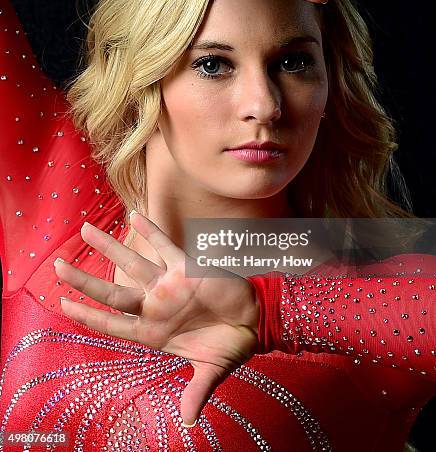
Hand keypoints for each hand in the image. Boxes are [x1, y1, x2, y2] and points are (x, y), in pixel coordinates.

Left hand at [53, 211, 259, 425]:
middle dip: (84, 281)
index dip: (87, 316)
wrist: (254, 321)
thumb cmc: (230, 345)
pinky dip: (150, 232)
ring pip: (132, 263)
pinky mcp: (187, 269)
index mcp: (153, 332)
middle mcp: (154, 306)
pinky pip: (165, 246)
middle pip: (112, 292)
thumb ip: (196, 392)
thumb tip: (188, 424)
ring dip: (108, 247)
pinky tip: (133, 216)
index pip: (112, 324)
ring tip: (85, 229)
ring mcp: (168, 285)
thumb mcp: (210, 371)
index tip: (62, 304)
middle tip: (56, 267)